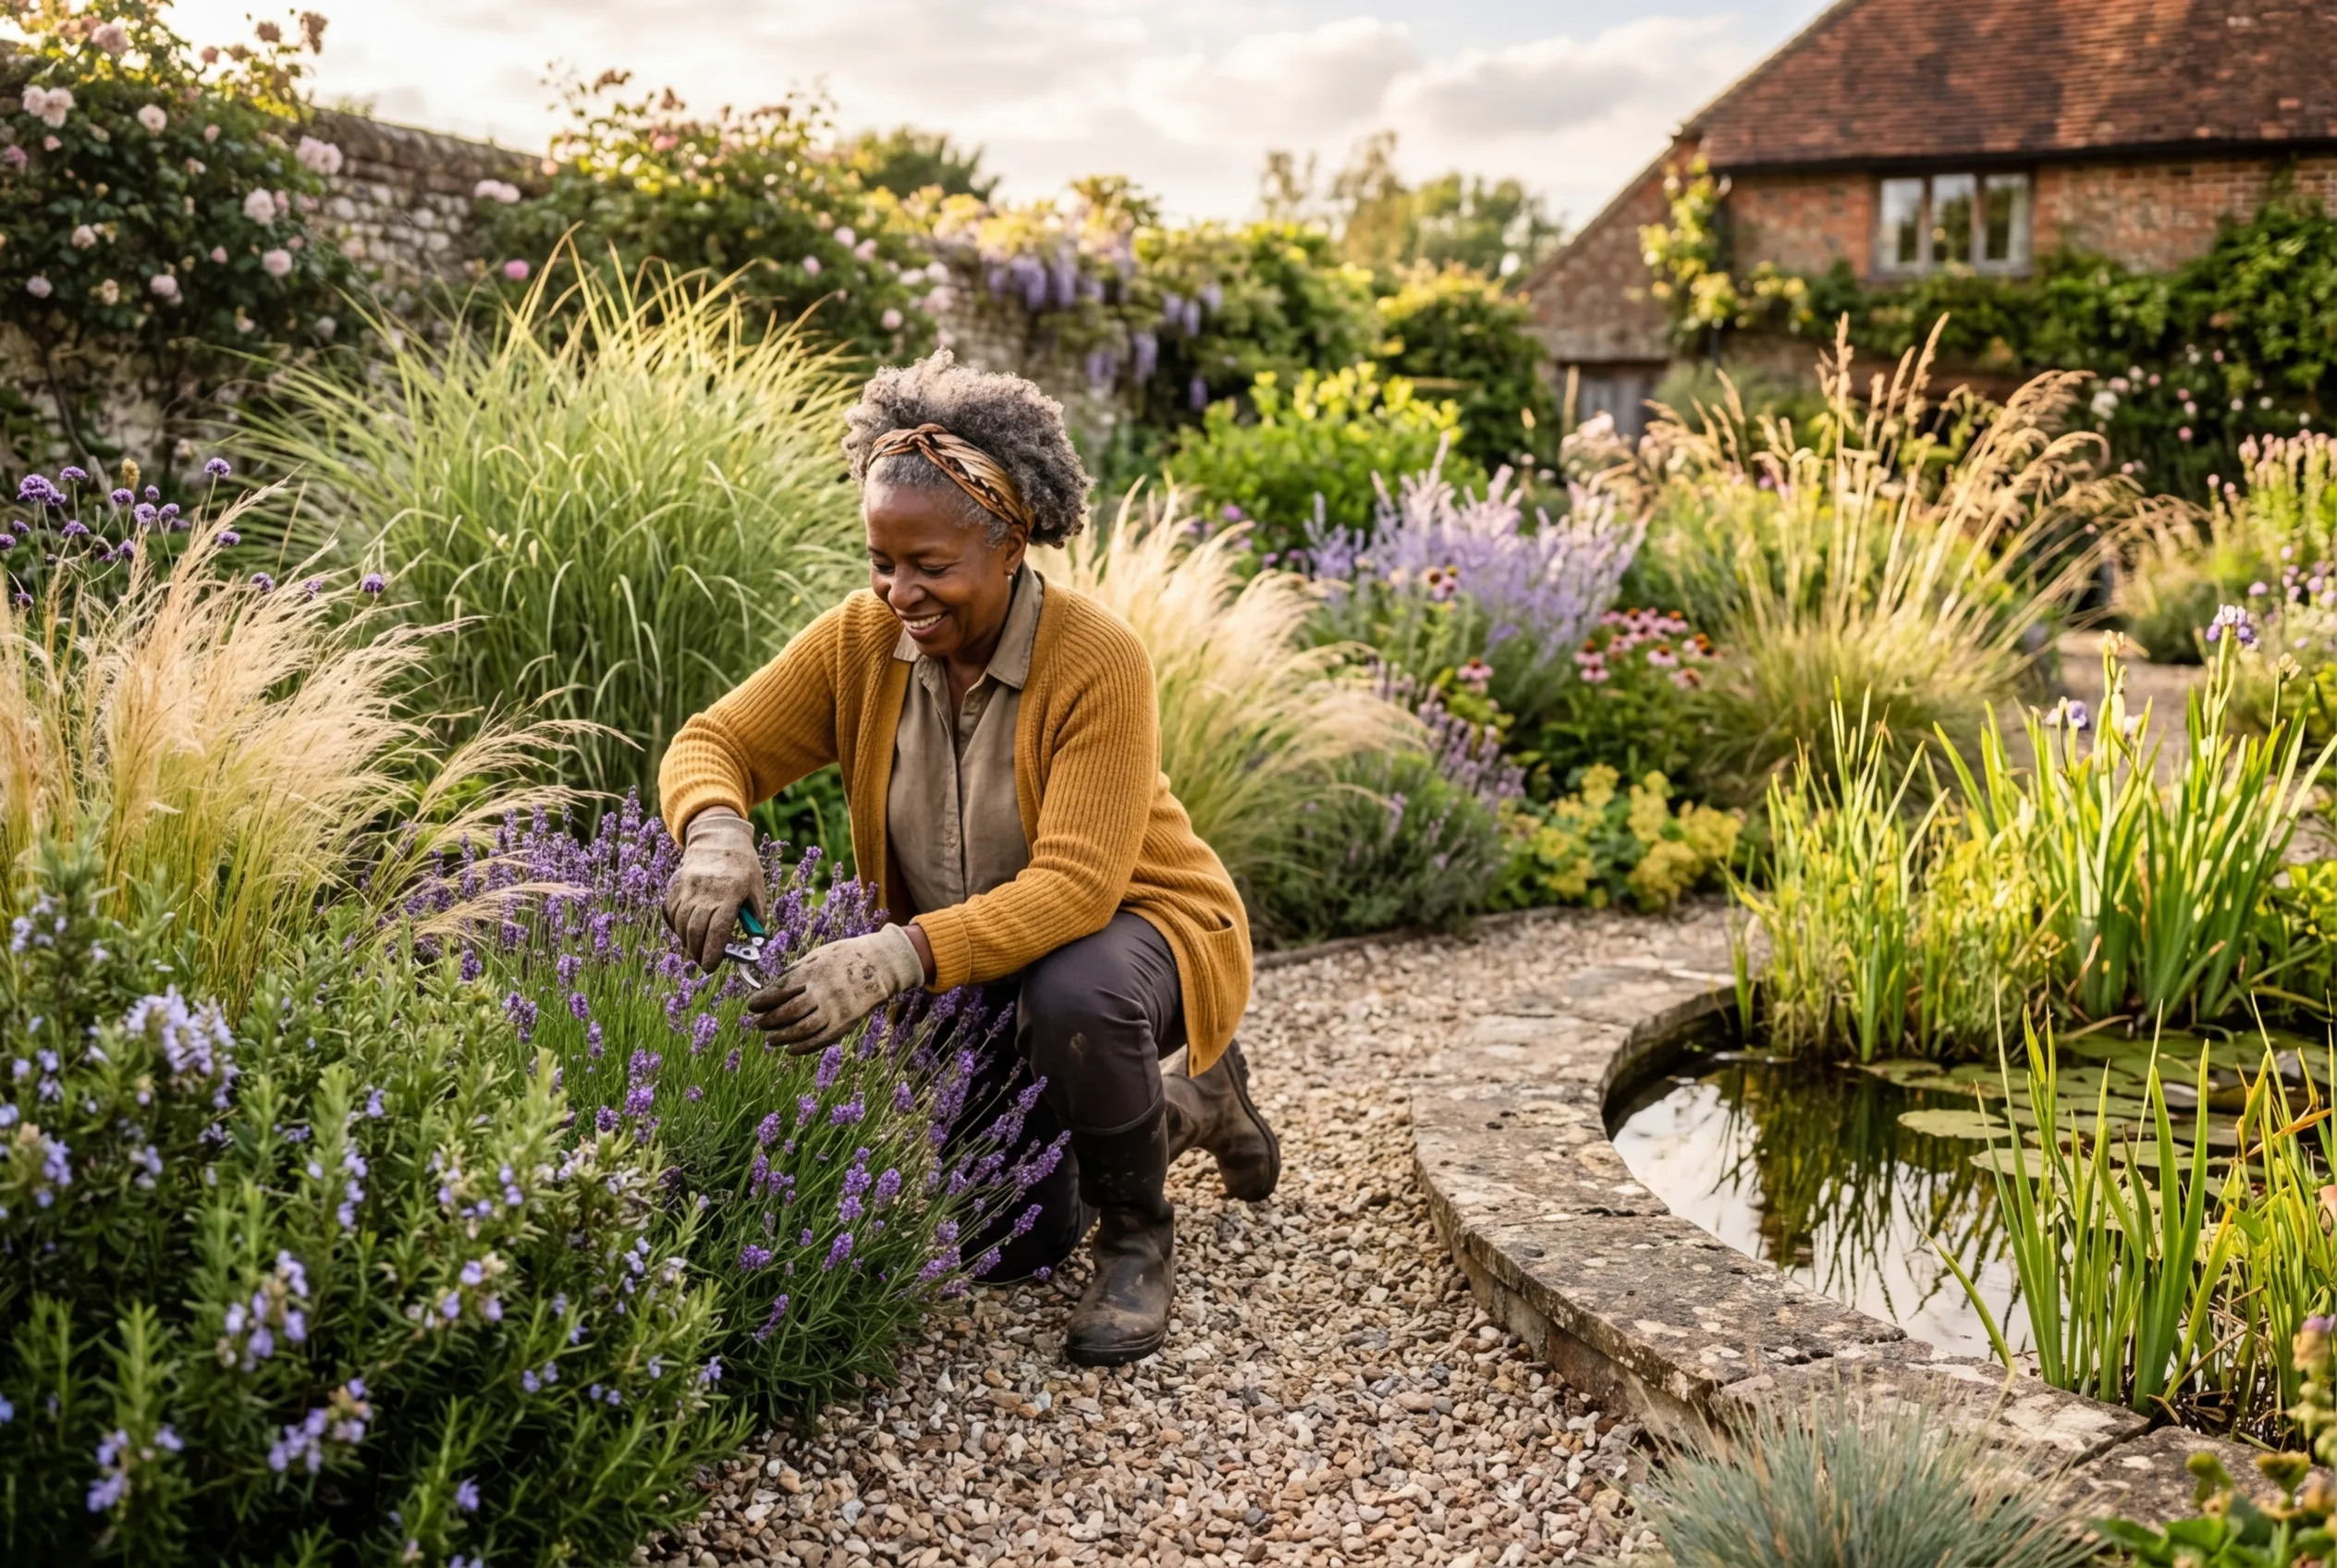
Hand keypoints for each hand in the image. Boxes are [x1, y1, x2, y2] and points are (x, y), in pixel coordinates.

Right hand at [663, 809, 764, 970]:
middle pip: (696, 931)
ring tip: (696, 950)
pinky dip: (676, 926)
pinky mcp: (677, 885)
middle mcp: (706, 892)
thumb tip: (754, 941)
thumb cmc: (743, 866)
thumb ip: (755, 915)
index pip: (718, 931)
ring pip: (682, 924)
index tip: (712, 966)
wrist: (719, 837)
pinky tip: (685, 932)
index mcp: (730, 894)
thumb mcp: (757, 888)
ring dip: (687, 942)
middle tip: (704, 962)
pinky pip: (672, 912)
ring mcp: (689, 888)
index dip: (713, 953)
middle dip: (698, 953)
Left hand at [747, 925, 925, 1053]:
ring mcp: (834, 1008)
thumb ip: (797, 970)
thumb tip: (772, 988)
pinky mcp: (846, 1023)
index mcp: (812, 971)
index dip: (762, 1000)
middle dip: (768, 1020)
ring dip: (782, 1037)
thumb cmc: (846, 956)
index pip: (779, 990)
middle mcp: (821, 991)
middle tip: (758, 1024)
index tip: (751, 1006)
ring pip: (801, 1029)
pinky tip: (791, 1050)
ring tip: (771, 1039)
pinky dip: (802, 1047)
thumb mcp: (818, 954)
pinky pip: (820, 1040)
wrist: (881, 964)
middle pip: (787, 1012)